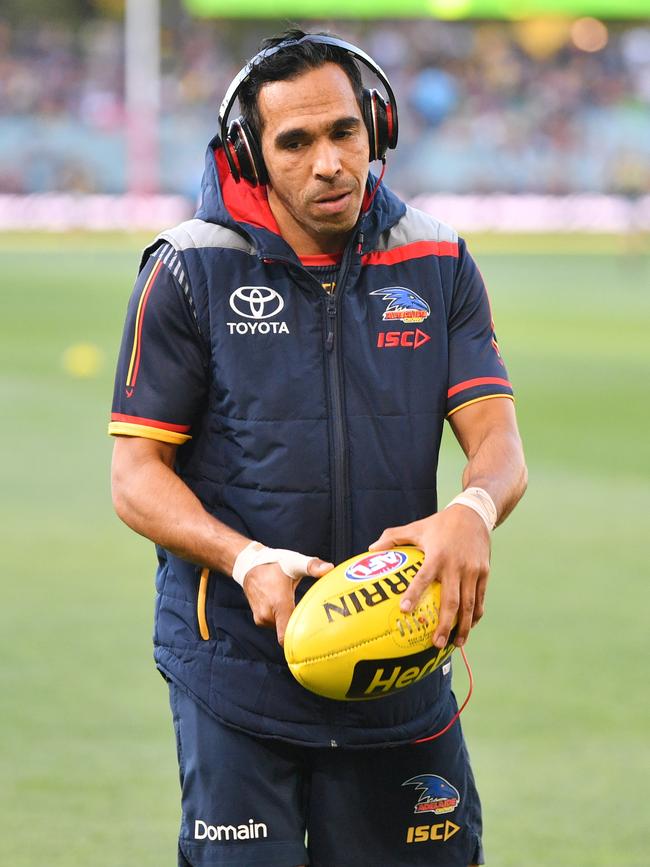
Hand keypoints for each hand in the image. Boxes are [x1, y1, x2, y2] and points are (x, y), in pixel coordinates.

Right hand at [243, 557, 332, 645]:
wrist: (249, 565)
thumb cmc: (274, 564)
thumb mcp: (294, 562)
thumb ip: (312, 566)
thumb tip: (330, 568)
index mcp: (279, 604)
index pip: (286, 636)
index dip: (299, 642)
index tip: (312, 642)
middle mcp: (268, 615)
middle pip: (288, 633)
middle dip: (300, 628)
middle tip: (314, 621)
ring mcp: (262, 618)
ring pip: (281, 628)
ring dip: (290, 622)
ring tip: (299, 609)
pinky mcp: (259, 619)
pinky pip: (275, 625)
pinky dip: (282, 620)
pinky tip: (288, 608)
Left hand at [369, 507, 490, 648]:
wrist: (474, 514)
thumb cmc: (440, 523)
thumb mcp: (416, 527)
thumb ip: (392, 537)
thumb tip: (370, 549)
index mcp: (437, 555)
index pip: (423, 578)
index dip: (414, 594)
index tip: (404, 611)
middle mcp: (456, 565)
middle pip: (451, 601)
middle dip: (445, 624)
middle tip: (436, 643)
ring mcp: (472, 570)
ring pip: (468, 604)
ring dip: (463, 626)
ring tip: (455, 644)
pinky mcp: (484, 573)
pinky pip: (479, 598)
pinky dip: (475, 614)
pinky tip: (468, 627)